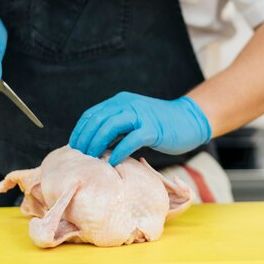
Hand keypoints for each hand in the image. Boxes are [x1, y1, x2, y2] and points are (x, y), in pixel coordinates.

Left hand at [69, 92, 211, 164]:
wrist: (188, 120)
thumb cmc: (160, 125)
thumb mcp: (134, 120)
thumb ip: (117, 127)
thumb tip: (96, 144)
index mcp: (121, 101)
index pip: (92, 114)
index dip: (80, 130)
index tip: (74, 146)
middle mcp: (128, 104)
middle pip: (98, 120)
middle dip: (86, 139)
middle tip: (81, 156)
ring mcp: (141, 116)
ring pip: (110, 126)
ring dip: (97, 144)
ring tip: (92, 158)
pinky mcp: (153, 129)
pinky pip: (130, 140)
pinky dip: (119, 151)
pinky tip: (113, 162)